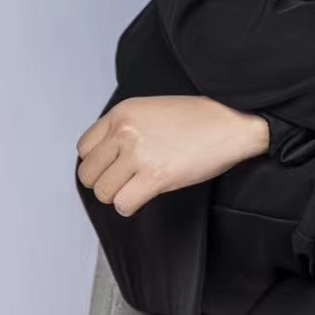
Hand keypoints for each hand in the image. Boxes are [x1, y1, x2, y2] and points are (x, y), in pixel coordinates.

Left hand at [76, 94, 269, 217]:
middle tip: (126, 181)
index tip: (113, 166)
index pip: (83, 149)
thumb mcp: (152, 109)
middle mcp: (125, 131)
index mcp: (123, 112)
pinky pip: (123, 204)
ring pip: (103, 192)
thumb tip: (106, 155)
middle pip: (88, 174)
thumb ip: (125, 127)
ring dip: (119, 195)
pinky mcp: (155, 176)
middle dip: (105, 182)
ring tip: (138, 186)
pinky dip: (131, 206)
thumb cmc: (198, 118)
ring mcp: (139, 153)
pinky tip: (145, 195)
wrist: (231, 124)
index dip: (97, 162)